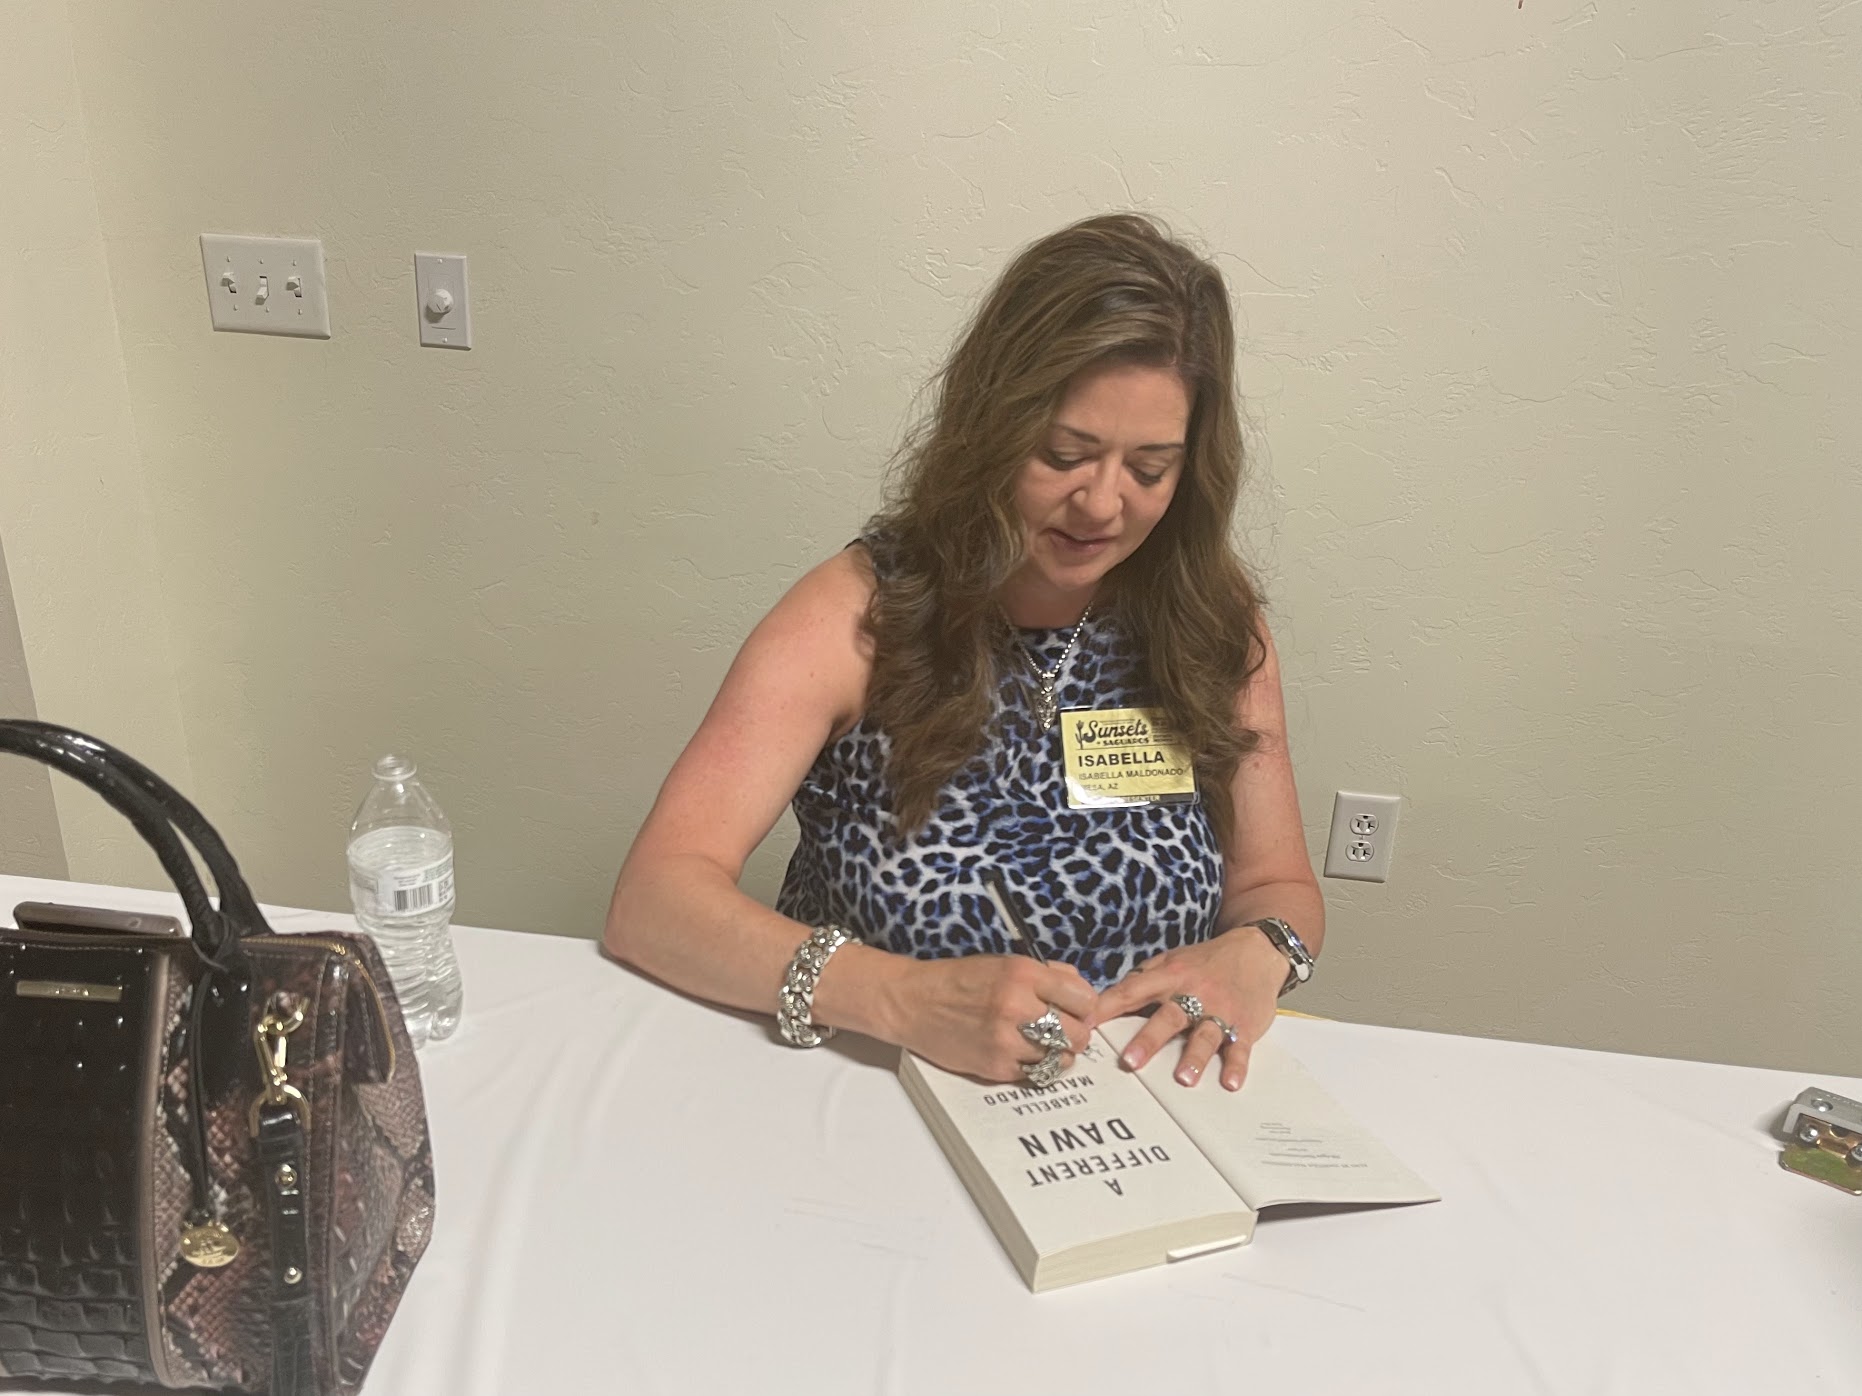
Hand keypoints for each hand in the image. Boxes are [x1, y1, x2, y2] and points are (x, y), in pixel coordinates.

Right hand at [891, 954, 1097, 1083]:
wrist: (912, 1003)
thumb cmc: (957, 981)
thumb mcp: (1004, 962)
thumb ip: (1047, 974)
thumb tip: (1082, 992)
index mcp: (1022, 974)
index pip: (1084, 998)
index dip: (1084, 1005)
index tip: (1078, 1009)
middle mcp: (1016, 1006)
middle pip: (1078, 1033)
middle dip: (1076, 1032)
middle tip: (1064, 1029)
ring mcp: (1006, 1040)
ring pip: (1062, 1059)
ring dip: (1058, 1053)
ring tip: (1044, 1043)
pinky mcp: (995, 1066)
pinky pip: (1036, 1074)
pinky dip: (1036, 1066)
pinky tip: (1024, 1053)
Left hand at [1095, 926, 1289, 1090]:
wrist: (1257, 951)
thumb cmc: (1206, 961)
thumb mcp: (1172, 960)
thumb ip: (1142, 979)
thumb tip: (1108, 1000)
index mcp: (1171, 976)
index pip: (1133, 991)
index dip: (1108, 1007)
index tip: (1086, 1025)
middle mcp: (1195, 993)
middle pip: (1169, 1017)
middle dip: (1149, 1039)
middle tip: (1131, 1061)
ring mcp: (1221, 1011)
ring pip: (1205, 1035)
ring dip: (1194, 1058)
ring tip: (1183, 1079)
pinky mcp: (1245, 1026)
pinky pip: (1240, 1048)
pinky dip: (1236, 1065)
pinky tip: (1230, 1082)